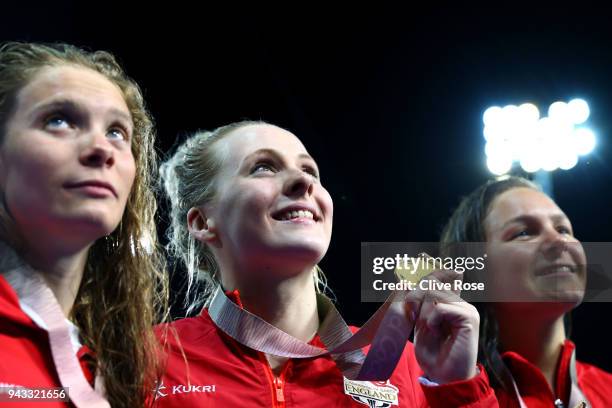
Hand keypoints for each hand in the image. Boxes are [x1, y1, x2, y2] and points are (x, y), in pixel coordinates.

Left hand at [408, 268, 479, 383]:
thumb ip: (422, 304)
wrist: (444, 376)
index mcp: (450, 304)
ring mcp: (466, 309)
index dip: (435, 267)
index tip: (423, 255)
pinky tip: (435, 331)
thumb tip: (419, 280)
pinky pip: (441, 307)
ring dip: (424, 313)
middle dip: (417, 297)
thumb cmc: (433, 353)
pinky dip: (432, 319)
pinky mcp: (469, 317)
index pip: (445, 277)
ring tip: (427, 328)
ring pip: (435, 295)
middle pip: (433, 284)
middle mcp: (460, 303)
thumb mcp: (422, 323)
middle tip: (414, 315)